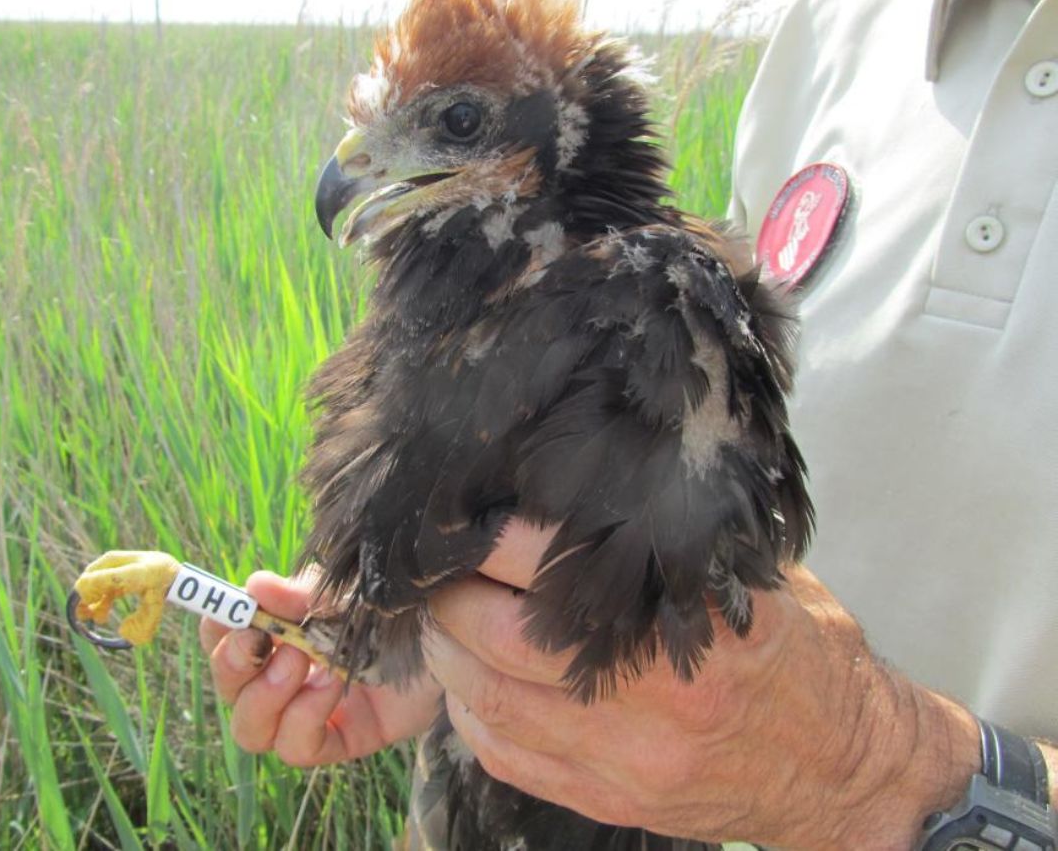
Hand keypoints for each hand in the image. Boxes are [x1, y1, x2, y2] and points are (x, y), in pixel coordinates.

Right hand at [201, 569, 440, 765]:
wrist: (456, 630)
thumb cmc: (393, 606)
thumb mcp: (346, 592)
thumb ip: (302, 595)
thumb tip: (255, 586)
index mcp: (279, 635)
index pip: (222, 640)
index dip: (216, 630)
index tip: (233, 612)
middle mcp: (286, 679)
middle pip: (230, 691)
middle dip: (234, 666)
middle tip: (259, 640)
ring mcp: (311, 714)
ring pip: (253, 731)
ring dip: (268, 696)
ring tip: (303, 661)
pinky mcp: (342, 740)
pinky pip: (300, 747)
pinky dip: (305, 717)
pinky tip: (331, 684)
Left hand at [424, 520, 982, 849]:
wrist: (847, 769)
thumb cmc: (802, 657)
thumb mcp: (759, 580)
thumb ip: (681, 544)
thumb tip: (595, 488)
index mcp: (694, 619)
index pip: (562, 564)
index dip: (499, 536)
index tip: (469, 514)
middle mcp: (655, 692)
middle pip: (505, 641)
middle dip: (452, 598)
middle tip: (441, 570)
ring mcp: (627, 756)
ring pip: (490, 704)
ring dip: (447, 656)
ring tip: (442, 621)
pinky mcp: (612, 799)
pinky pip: (507, 759)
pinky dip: (470, 717)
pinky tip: (469, 685)